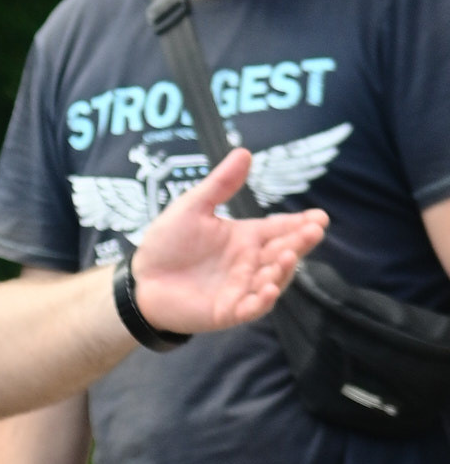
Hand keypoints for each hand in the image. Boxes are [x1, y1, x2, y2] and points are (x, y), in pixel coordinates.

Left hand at [129, 150, 325, 335]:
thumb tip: (244, 152)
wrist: (141, 280)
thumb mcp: (192, 208)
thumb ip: (220, 185)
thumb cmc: (168, 244)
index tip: (320, 217)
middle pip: (283, 252)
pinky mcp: (228, 311)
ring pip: (273, 280)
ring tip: (287, 256)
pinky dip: (263, 300)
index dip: (301, 224)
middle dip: (300, 243)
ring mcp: (241, 288)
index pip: (280, 229)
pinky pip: (252, 308)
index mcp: (246, 237)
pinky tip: (269, 289)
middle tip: (313, 231)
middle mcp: (250, 263)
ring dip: (283, 270)